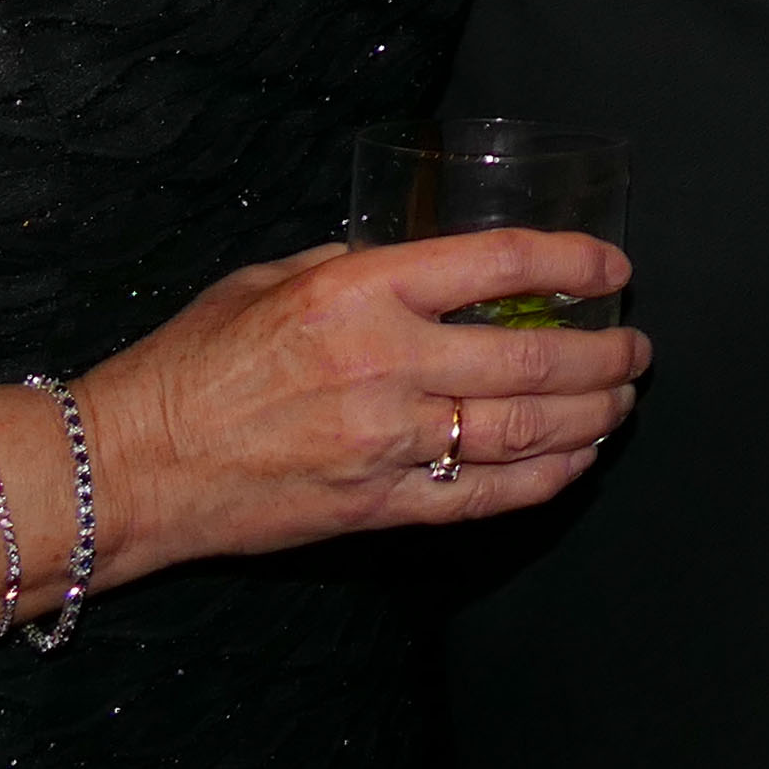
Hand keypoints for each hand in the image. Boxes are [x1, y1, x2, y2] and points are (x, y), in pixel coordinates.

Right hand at [81, 233, 646, 580]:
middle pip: (531, 356)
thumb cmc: (193, 363)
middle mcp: (383, 365)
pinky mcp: (378, 506)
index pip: (497, 264)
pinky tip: (575, 459)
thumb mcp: (273, 280)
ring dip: (590, 415)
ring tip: (620, 399)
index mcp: (358, 293)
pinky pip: (484, 496)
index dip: (572, 262)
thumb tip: (431, 265)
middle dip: (603, 352)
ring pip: (523, 430)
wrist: (133, 464)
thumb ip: (357, 266)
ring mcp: (384, 443)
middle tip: (635, 347)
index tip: (611, 268)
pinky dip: (544, 478)